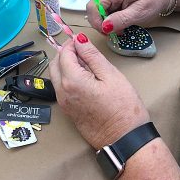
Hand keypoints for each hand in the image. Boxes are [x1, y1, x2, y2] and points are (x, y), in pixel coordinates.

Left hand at [49, 34, 149, 149]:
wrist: (124, 139)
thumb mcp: (111, 76)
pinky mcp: (68, 111)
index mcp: (71, 81)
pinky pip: (61, 89)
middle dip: (64, 54)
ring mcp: (63, 103)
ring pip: (56, 77)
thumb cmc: (123, 108)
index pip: (63, 54)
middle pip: (55, 65)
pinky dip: (67, 78)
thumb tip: (80, 40)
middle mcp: (62, 92)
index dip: (71, 44)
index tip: (81, 39)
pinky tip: (84, 78)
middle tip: (82, 49)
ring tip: (85, 64)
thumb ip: (92, 56)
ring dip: (65, 66)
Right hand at [87, 0, 170, 35]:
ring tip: (121, 27)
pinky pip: (103, 11)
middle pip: (93, 10)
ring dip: (106, 23)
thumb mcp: (140, 13)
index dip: (96, 21)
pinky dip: (110, 20)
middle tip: (117, 32)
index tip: (107, 32)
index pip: (93, 6)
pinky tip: (120, 21)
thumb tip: (104, 27)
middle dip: (102, 24)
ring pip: (97, 12)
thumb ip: (121, 20)